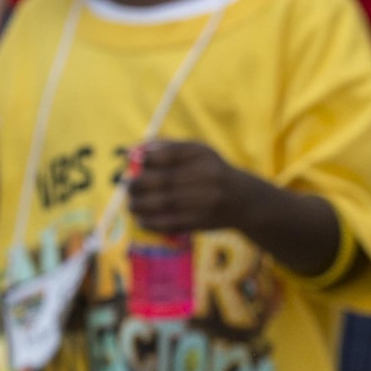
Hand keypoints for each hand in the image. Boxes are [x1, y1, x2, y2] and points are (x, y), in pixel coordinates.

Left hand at [126, 140, 248, 234]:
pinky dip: (152, 223)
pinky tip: (141, 220)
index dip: (144, 159)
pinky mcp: (203, 220)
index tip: (129, 162)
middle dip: (138, 184)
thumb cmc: (210, 171)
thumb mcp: (195, 153)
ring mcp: (207, 200)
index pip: (168, 154)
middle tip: (127, 186)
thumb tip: (128, 152)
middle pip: (164, 180)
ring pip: (165, 203)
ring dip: (141, 205)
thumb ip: (164, 148)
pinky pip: (172, 222)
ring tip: (131, 204)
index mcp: (203, 154)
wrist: (243, 199)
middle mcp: (208, 175)